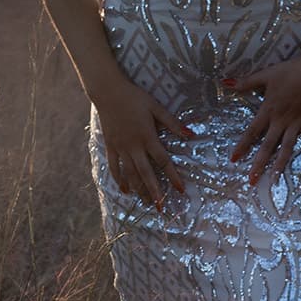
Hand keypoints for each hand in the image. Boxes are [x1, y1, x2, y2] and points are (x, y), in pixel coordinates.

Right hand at [94, 80, 193, 207]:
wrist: (109, 92)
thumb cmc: (135, 98)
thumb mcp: (156, 107)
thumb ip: (172, 123)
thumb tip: (191, 134)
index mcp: (148, 137)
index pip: (163, 161)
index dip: (173, 176)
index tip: (180, 190)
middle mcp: (134, 146)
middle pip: (146, 173)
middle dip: (154, 191)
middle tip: (161, 207)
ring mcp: (120, 148)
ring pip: (130, 173)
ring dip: (139, 189)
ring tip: (146, 203)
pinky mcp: (110, 146)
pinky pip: (114, 167)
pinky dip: (120, 179)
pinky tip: (125, 190)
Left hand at [227, 57, 300, 184]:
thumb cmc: (289, 72)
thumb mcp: (265, 75)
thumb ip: (246, 82)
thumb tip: (225, 83)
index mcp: (269, 110)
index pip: (252, 131)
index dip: (242, 145)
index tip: (234, 159)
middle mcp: (281, 121)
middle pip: (268, 145)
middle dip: (259, 163)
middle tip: (252, 180)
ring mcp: (297, 123)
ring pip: (287, 147)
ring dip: (280, 164)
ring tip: (274, 180)